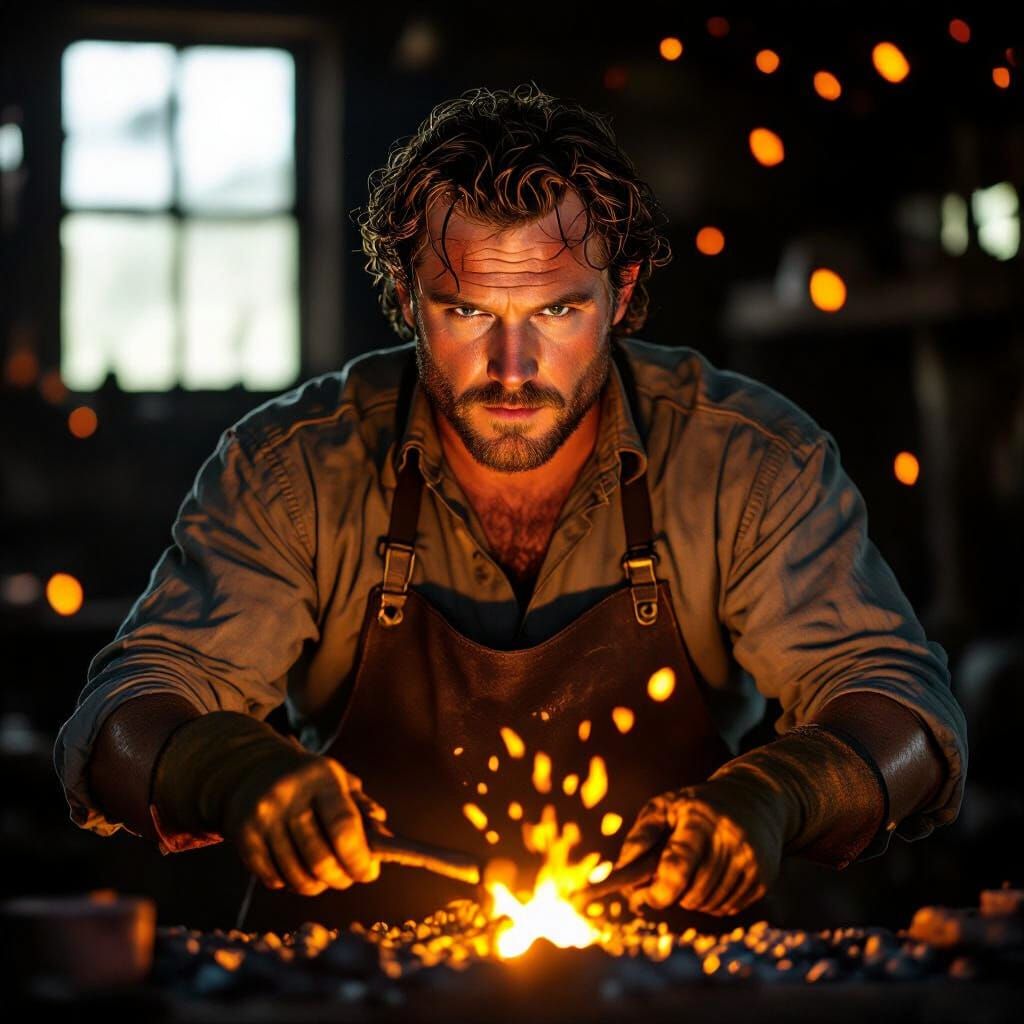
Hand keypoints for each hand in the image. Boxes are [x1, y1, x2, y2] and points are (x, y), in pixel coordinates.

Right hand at [151, 711, 384, 895]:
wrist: (251, 769)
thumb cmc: (309, 782)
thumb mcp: (338, 781)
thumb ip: (363, 808)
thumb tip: (383, 840)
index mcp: (321, 777)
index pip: (344, 827)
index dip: (358, 858)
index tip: (368, 873)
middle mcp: (288, 795)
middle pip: (320, 859)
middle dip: (341, 878)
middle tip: (348, 878)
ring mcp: (262, 816)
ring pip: (296, 875)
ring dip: (317, 885)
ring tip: (324, 877)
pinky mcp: (243, 836)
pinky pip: (273, 878)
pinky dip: (290, 883)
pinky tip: (297, 870)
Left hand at [615, 778, 784, 915]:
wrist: (756, 797)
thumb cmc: (698, 804)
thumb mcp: (665, 806)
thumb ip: (640, 836)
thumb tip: (620, 871)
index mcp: (700, 819)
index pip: (676, 869)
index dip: (655, 893)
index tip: (640, 898)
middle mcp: (730, 839)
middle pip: (692, 892)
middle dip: (671, 895)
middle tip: (660, 886)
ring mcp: (750, 859)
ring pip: (709, 904)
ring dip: (691, 900)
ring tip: (687, 877)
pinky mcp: (764, 876)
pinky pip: (728, 908)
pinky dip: (712, 902)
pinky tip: (709, 879)